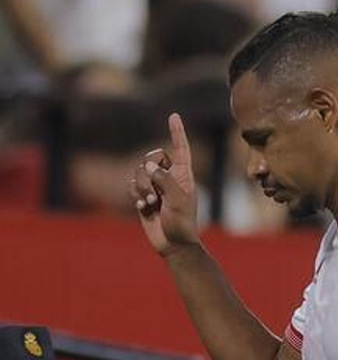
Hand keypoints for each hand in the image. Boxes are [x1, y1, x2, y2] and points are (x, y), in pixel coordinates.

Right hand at [129, 113, 200, 256]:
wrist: (173, 244)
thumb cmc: (181, 224)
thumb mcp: (177, 201)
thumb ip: (164, 180)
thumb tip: (149, 165)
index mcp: (184, 175)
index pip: (181, 148)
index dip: (177, 132)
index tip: (173, 115)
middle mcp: (170, 177)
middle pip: (152, 157)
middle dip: (149, 171)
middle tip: (156, 191)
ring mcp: (156, 186)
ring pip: (139, 171)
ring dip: (142, 187)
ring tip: (152, 203)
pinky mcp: (144, 196)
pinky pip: (131, 185)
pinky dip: (136, 196)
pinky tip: (145, 209)